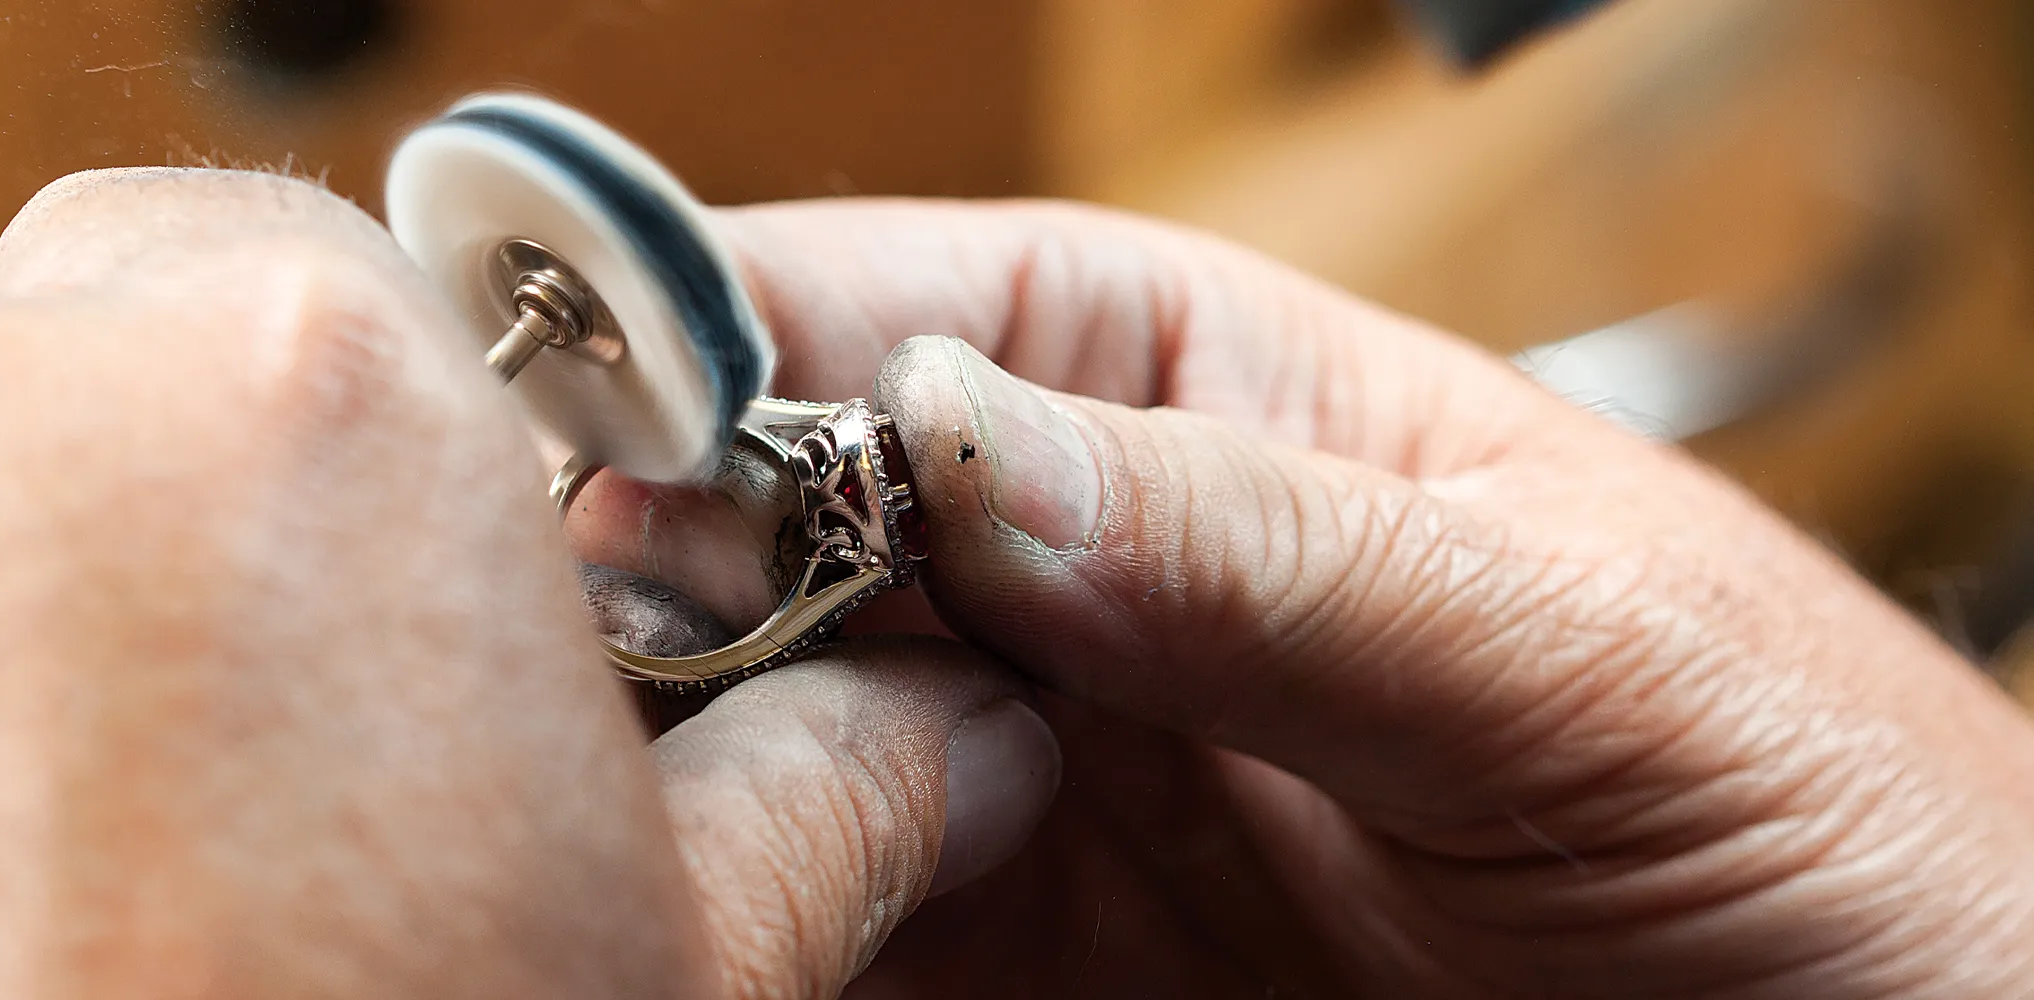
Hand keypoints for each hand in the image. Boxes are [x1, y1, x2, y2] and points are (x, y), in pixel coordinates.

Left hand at [0, 170, 1060, 999]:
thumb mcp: (687, 966)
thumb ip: (838, 784)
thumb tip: (958, 734)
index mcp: (310, 402)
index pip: (386, 277)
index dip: (442, 434)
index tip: (465, 563)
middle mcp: (0, 399)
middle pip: (158, 338)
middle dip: (252, 488)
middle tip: (338, 709)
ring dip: (90, 582)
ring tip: (191, 819)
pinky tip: (41, 853)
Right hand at [674, 200, 2033, 996]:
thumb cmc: (1826, 818)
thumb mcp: (1588, 655)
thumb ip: (1283, 553)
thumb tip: (978, 448)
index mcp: (1199, 396)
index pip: (881, 303)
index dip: (715, 344)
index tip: (610, 437)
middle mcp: (1076, 575)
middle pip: (756, 527)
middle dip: (659, 582)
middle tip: (605, 682)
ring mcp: (1031, 779)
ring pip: (757, 738)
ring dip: (683, 771)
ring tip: (650, 826)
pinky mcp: (1022, 965)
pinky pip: (829, 928)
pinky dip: (754, 930)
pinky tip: (722, 935)